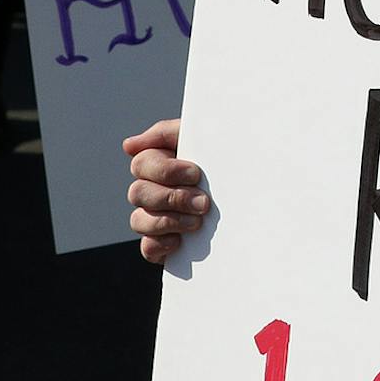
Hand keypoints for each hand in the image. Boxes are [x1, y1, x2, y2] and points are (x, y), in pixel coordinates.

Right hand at [125, 118, 208, 263]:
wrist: (251, 192)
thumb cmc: (222, 159)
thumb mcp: (202, 137)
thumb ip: (166, 133)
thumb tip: (128, 145)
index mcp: (157, 162)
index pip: (142, 164)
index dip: (166, 171)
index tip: (195, 174)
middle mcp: (150, 190)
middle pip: (137, 193)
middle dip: (172, 198)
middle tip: (203, 202)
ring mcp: (153, 217)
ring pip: (138, 220)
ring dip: (169, 221)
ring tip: (198, 222)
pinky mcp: (162, 242)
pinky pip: (148, 247)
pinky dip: (162, 244)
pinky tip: (181, 240)